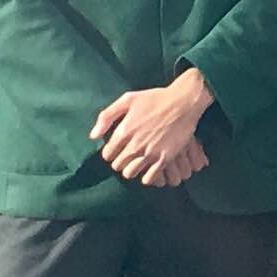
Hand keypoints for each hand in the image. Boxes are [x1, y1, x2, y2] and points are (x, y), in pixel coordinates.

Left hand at [93, 72, 215, 187]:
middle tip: (128, 156)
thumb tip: (93, 136)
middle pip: (118, 166)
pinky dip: (147, 176)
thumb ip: (107, 116)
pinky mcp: (164, 158)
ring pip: (130, 174)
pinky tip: (150, 168)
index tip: (118, 149)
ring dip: (132, 170)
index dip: (111, 152)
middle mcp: (135, 144)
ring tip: (138, 163)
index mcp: (124, 130)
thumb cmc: (155, 98)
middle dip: (121, 161)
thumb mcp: (128, 99)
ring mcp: (150, 152)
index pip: (107, 154)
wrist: (183, 102)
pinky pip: (149, 178)